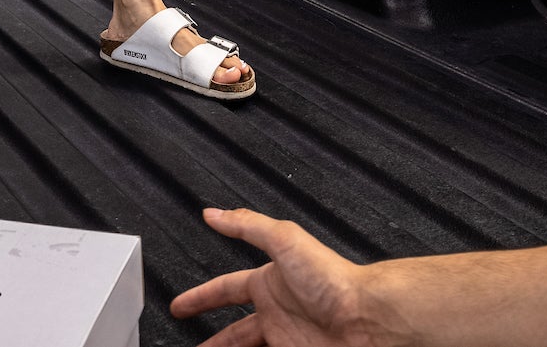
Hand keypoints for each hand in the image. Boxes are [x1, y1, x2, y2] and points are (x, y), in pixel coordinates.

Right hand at [172, 208, 396, 346]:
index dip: (201, 297)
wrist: (365, 317)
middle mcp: (277, 311)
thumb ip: (247, 226)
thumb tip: (214, 213)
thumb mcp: (284, 240)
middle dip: (214, 339)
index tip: (181, 304)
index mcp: (269, 282)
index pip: (225, 289)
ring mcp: (287, 338)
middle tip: (195, 346)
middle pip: (235, 331)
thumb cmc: (332, 277)